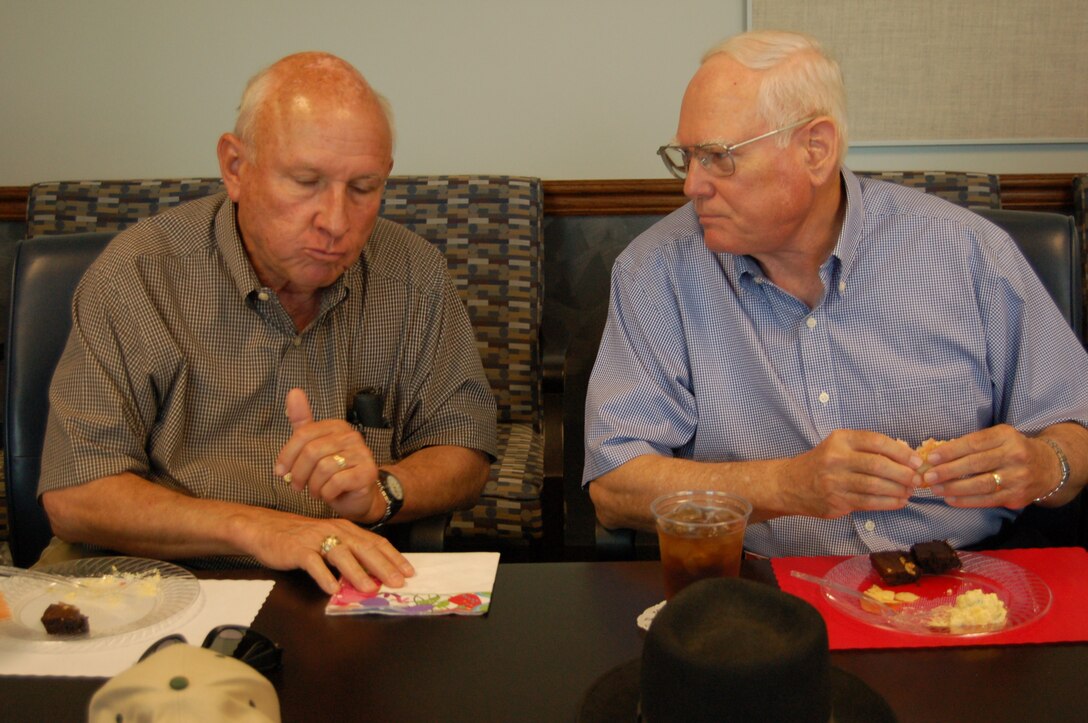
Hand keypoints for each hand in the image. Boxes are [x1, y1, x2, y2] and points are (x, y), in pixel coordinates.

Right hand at [239, 510, 413, 594]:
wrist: (264, 527)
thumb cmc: (299, 537)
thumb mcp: (328, 540)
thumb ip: (349, 553)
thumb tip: (372, 575)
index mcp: (345, 529)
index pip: (376, 542)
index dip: (394, 557)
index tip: (409, 571)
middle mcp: (334, 531)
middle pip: (364, 548)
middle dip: (384, 566)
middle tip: (398, 582)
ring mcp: (316, 539)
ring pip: (341, 555)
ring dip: (357, 573)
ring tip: (370, 588)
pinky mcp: (298, 550)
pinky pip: (313, 563)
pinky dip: (324, 576)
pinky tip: (333, 589)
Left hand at [275, 388, 382, 521]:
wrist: (358, 496)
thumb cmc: (333, 472)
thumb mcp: (314, 446)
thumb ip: (302, 422)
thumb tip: (293, 392)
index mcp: (336, 427)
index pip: (304, 434)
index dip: (287, 455)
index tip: (280, 472)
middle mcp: (351, 436)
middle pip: (311, 452)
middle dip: (299, 474)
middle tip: (296, 486)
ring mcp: (362, 454)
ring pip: (323, 468)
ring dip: (314, 486)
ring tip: (316, 491)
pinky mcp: (368, 472)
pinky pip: (337, 482)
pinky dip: (327, 493)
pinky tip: (329, 494)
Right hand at [777, 430, 916, 517]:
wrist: (790, 484)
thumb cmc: (822, 463)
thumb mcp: (840, 446)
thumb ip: (868, 449)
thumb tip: (906, 455)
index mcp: (840, 440)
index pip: (876, 441)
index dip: (900, 452)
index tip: (916, 460)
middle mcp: (836, 459)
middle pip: (877, 465)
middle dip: (903, 473)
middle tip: (917, 479)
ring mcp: (834, 482)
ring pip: (875, 486)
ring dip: (898, 490)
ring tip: (910, 491)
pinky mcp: (836, 501)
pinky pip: (868, 503)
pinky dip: (888, 503)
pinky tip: (899, 501)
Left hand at [922, 425, 1055, 506]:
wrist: (1049, 467)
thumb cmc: (1013, 450)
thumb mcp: (999, 437)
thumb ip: (974, 444)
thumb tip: (938, 454)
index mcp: (1006, 436)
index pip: (974, 443)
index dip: (951, 451)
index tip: (932, 458)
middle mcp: (1014, 456)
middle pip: (976, 464)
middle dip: (948, 471)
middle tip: (928, 476)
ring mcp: (1018, 478)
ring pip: (981, 485)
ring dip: (954, 488)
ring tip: (936, 489)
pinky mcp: (1017, 496)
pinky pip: (987, 500)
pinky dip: (966, 501)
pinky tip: (951, 499)